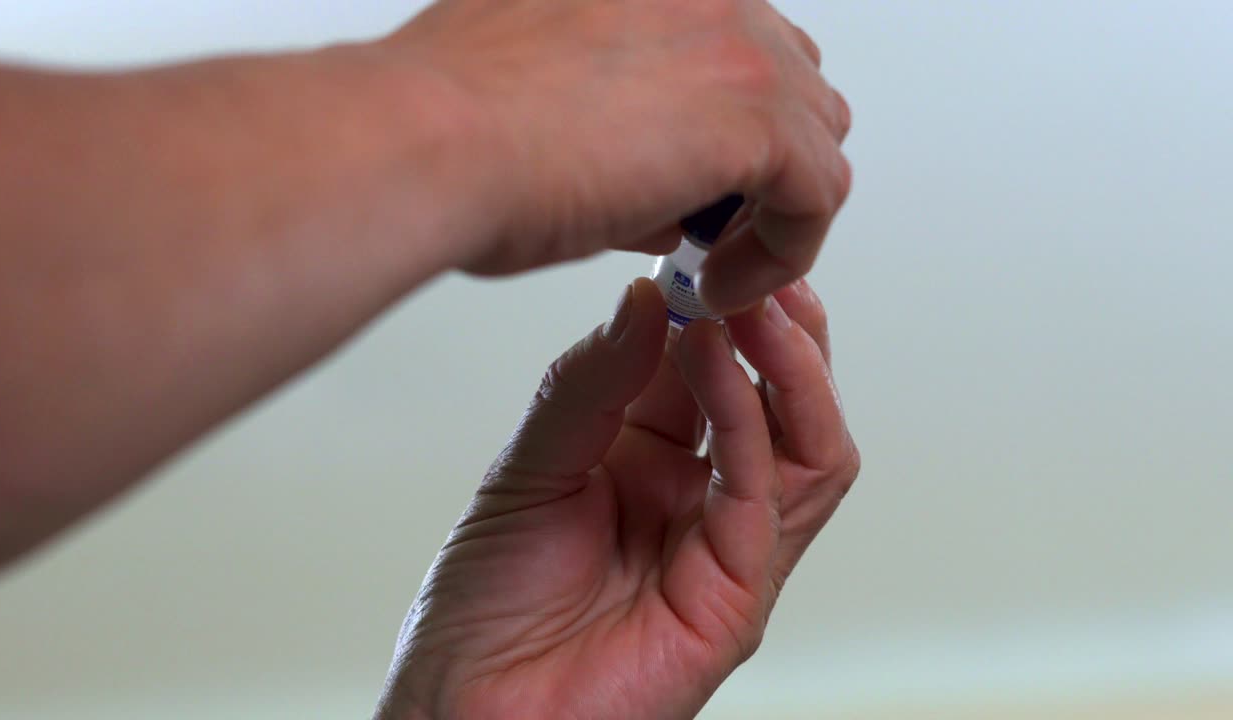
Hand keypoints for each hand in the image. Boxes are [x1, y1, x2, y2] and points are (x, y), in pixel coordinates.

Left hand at [378, 278, 859, 719]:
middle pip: (786, 404)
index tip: (706, 242)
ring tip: (753, 301)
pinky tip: (715, 360)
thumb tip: (647, 298)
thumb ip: (590, 386)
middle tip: (753, 259)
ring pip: (810, 447)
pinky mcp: (735, 600)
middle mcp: (703, 503)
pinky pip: (768, 499)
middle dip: (780, 329)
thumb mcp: (527, 468)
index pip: (720, 372)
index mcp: (656, 466)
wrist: (463, 709)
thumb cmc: (484, 607)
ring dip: (788, 368)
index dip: (721, 306)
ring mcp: (727, 552)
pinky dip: (750, 421)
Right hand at [382, 0, 851, 313]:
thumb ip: (622, 125)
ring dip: (774, 206)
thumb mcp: (546, 104)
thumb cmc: (451, 120)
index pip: (734, 44)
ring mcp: (738, 42)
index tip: (696, 191)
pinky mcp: (759, 116)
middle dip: (759, 161)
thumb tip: (662, 203)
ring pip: (815, 135)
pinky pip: (820, 195)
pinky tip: (719, 286)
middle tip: (712, 229)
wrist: (429, 141)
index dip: (725, 129)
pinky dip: (781, 252)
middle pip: (789, 82)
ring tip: (716, 266)